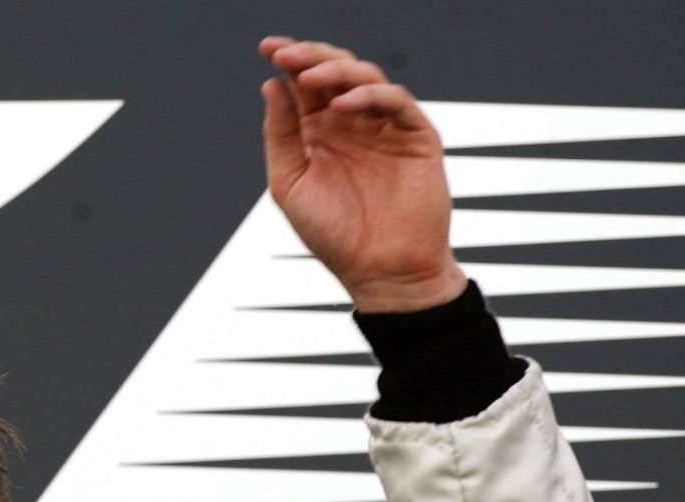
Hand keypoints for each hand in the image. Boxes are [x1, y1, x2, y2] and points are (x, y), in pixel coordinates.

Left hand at [258, 37, 466, 311]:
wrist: (380, 270)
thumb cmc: (334, 235)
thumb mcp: (291, 183)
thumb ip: (282, 134)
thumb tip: (271, 86)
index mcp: (319, 132)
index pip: (303, 85)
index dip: (288, 61)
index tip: (267, 48)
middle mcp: (351, 123)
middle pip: (334, 72)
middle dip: (310, 56)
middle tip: (286, 54)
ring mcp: (384, 127)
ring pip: (365, 77)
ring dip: (336, 71)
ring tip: (309, 77)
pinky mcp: (416, 135)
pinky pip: (395, 102)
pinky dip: (369, 96)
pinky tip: (342, 105)